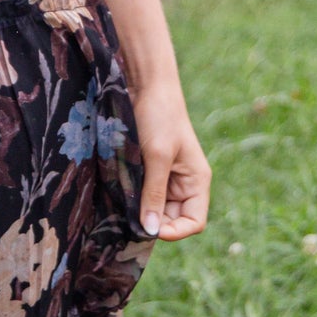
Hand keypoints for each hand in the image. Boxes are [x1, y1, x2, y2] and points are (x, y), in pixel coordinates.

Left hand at [131, 78, 210, 241]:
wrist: (145, 85)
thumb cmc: (159, 117)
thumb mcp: (157, 157)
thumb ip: (153, 194)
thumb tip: (150, 231)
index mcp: (197, 181)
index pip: (194, 222)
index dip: (175, 231)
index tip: (149, 228)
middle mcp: (184, 183)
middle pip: (172, 219)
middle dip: (153, 221)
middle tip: (129, 217)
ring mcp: (165, 177)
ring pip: (154, 208)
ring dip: (139, 209)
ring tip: (122, 203)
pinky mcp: (148, 170)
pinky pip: (142, 194)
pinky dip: (132, 197)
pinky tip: (119, 192)